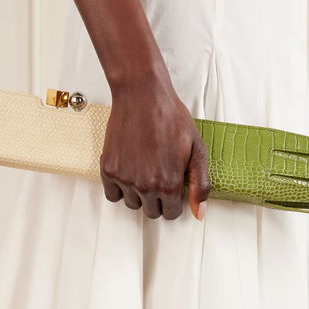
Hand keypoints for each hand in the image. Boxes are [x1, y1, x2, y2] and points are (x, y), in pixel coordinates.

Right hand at [100, 75, 210, 220]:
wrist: (142, 94)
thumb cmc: (170, 117)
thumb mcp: (197, 150)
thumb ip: (200, 184)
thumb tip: (200, 214)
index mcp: (169, 184)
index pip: (171, 213)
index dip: (173, 200)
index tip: (171, 184)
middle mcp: (146, 186)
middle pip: (151, 212)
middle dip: (157, 198)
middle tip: (158, 174)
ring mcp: (125, 179)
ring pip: (132, 204)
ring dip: (138, 193)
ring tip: (144, 169)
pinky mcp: (109, 169)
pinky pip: (112, 194)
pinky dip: (119, 187)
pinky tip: (129, 170)